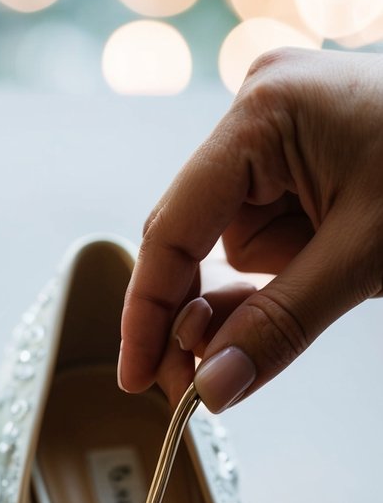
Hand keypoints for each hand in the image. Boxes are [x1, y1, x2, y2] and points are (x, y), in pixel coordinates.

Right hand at [118, 48, 382, 410]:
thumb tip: (210, 391)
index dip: (149, 313)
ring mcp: (283, 128)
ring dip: (267, 285)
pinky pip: (271, 228)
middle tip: (208, 382)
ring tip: (331, 281)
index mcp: (261, 114)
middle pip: (197, 235)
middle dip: (211, 307)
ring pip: (237, 241)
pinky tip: (326, 268)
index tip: (142, 380)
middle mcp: (260, 111)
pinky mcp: (307, 151)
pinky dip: (291, 265)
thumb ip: (278, 326)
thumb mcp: (364, 259)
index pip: (171, 229)